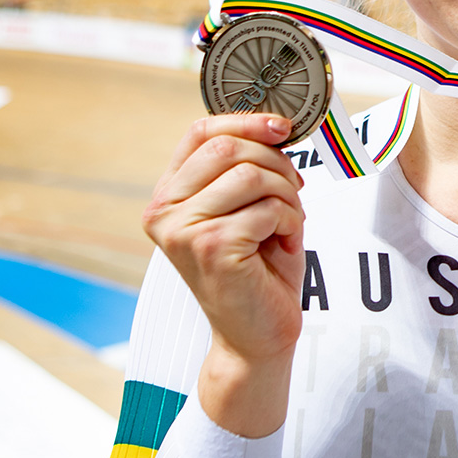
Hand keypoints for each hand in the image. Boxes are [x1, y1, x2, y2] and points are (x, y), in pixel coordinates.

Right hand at [143, 114, 305, 436]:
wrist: (257, 336)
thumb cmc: (257, 271)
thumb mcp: (246, 209)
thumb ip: (245, 168)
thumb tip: (273, 125)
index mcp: (168, 196)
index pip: (200, 132)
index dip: (245, 121)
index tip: (281, 127)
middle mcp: (164, 211)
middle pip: (228, 149)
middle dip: (274, 163)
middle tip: (293, 190)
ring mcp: (182, 230)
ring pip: (251, 176)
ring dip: (285, 195)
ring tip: (287, 221)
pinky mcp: (211, 247)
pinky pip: (267, 208)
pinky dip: (289, 221)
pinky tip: (283, 242)